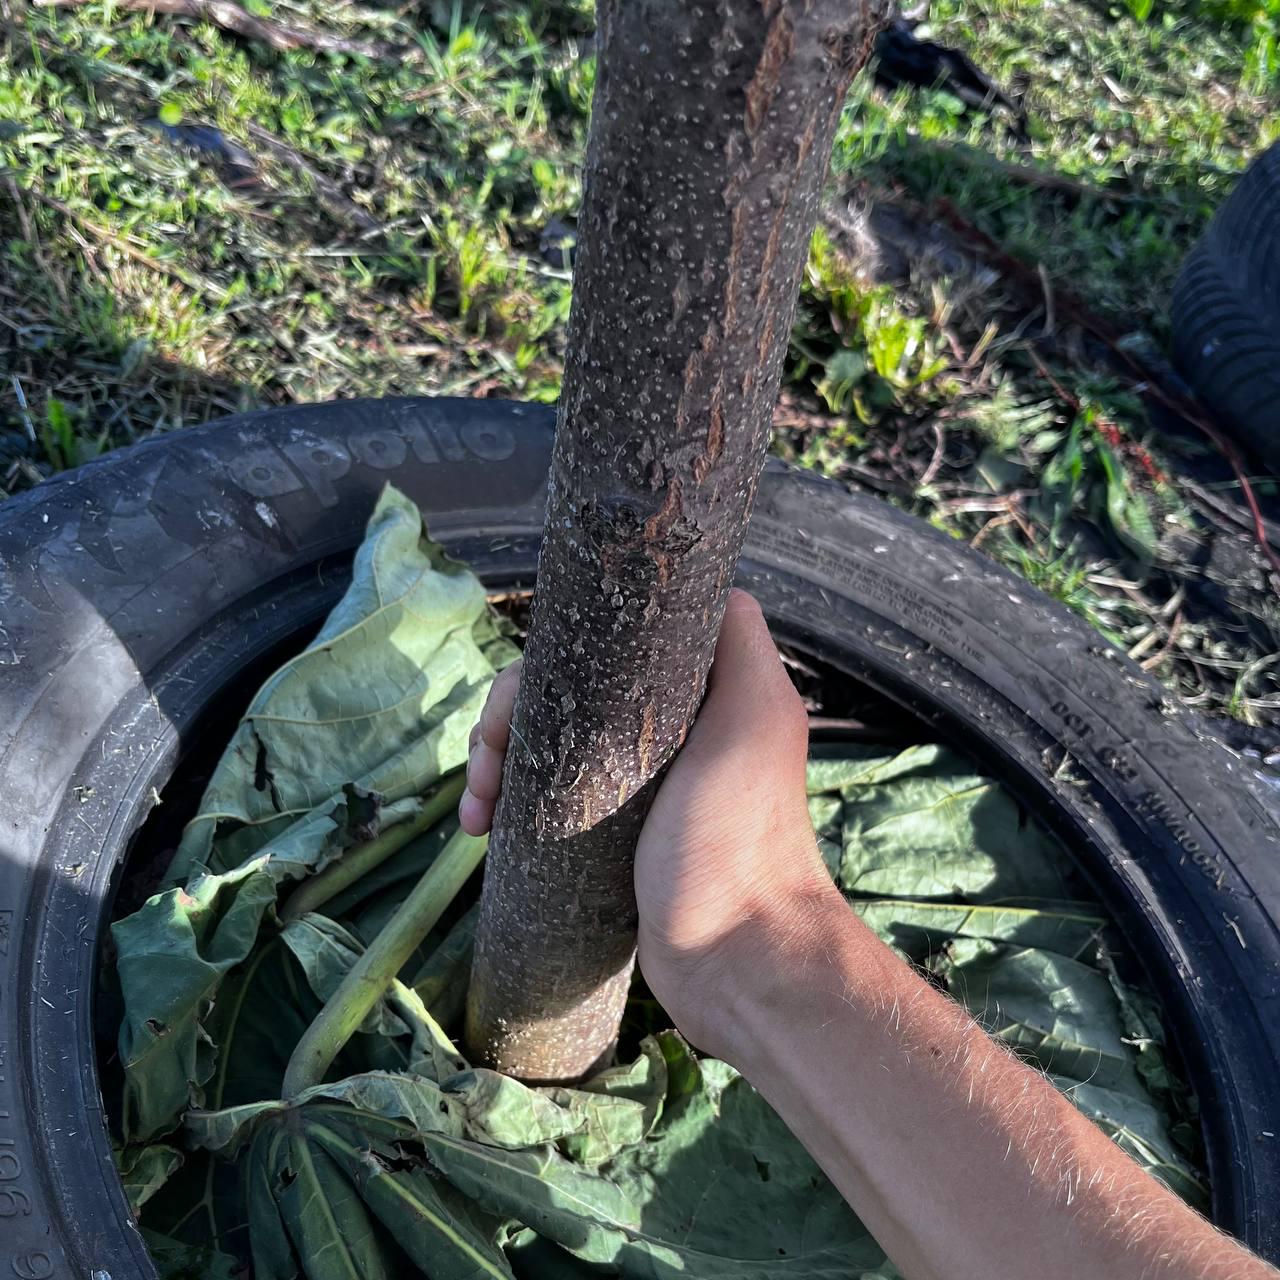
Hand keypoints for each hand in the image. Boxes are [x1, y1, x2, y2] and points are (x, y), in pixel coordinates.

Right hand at [459, 589, 839, 1054]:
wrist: (738, 959)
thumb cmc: (740, 835)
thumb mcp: (754, 718)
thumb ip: (739, 642)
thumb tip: (709, 583)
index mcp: (695, 693)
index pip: (607, 641)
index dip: (560, 653)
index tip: (531, 691)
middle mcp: (662, 730)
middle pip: (565, 691)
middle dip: (511, 716)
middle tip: (488, 762)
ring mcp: (632, 786)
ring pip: (546, 742)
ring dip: (497, 760)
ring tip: (479, 807)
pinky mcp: (608, 836)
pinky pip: (544, 797)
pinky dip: (506, 802)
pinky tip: (480, 828)